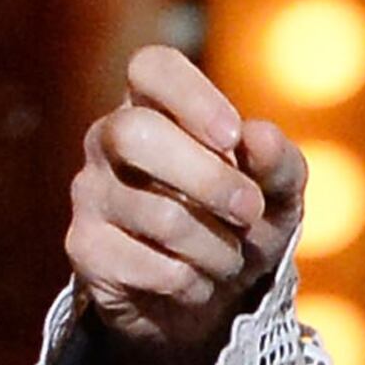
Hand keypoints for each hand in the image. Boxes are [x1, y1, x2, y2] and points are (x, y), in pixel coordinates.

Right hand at [65, 45, 306, 364]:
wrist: (210, 297)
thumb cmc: (241, 222)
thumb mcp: (277, 192)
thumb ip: (279, 162)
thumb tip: (260, 136)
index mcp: (156, 105)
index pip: (151, 66)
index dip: (192, 96)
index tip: (233, 137)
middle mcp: (109, 139)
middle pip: (136, 133)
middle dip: (209, 179)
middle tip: (249, 211)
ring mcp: (90, 193)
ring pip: (158, 215)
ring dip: (217, 247)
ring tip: (231, 257)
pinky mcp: (86, 248)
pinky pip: (149, 266)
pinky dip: (194, 282)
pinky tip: (198, 282)